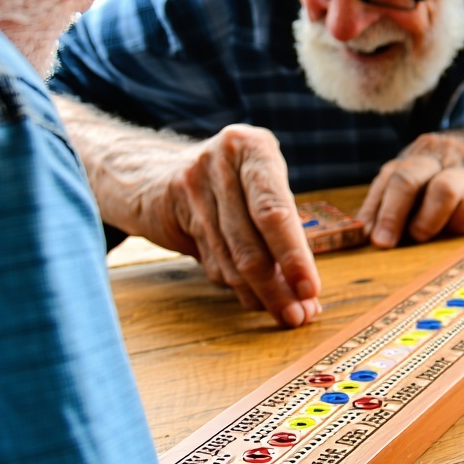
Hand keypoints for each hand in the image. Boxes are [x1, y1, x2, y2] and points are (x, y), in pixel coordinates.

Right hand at [140, 125, 321, 327]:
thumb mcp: (258, 186)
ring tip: (282, 311)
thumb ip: (282, 229)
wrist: (154, 175)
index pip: (275, 211)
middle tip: (297, 315)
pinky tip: (251, 295)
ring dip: (259, 293)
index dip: (293, 255)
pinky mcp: (172, 209)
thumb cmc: (227, 183)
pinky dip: (235, 285)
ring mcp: (193, 184)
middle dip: (278, 285)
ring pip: (231, 257)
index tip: (309, 290)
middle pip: (252, 239)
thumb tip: (307, 292)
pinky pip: (211, 260)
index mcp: (255, 148)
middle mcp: (223, 161)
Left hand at [356, 105, 463, 247]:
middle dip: (392, 215)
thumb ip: (396, 195)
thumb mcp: (427, 168)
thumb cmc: (459, 166)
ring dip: (427, 220)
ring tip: (422, 234)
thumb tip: (365, 230)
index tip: (365, 237)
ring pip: (442, 190)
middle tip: (385, 242)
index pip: (389, 178)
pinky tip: (456, 227)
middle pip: (408, 179)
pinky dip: (459, 223)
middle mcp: (440, 158)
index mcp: (419, 154)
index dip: (373, 210)